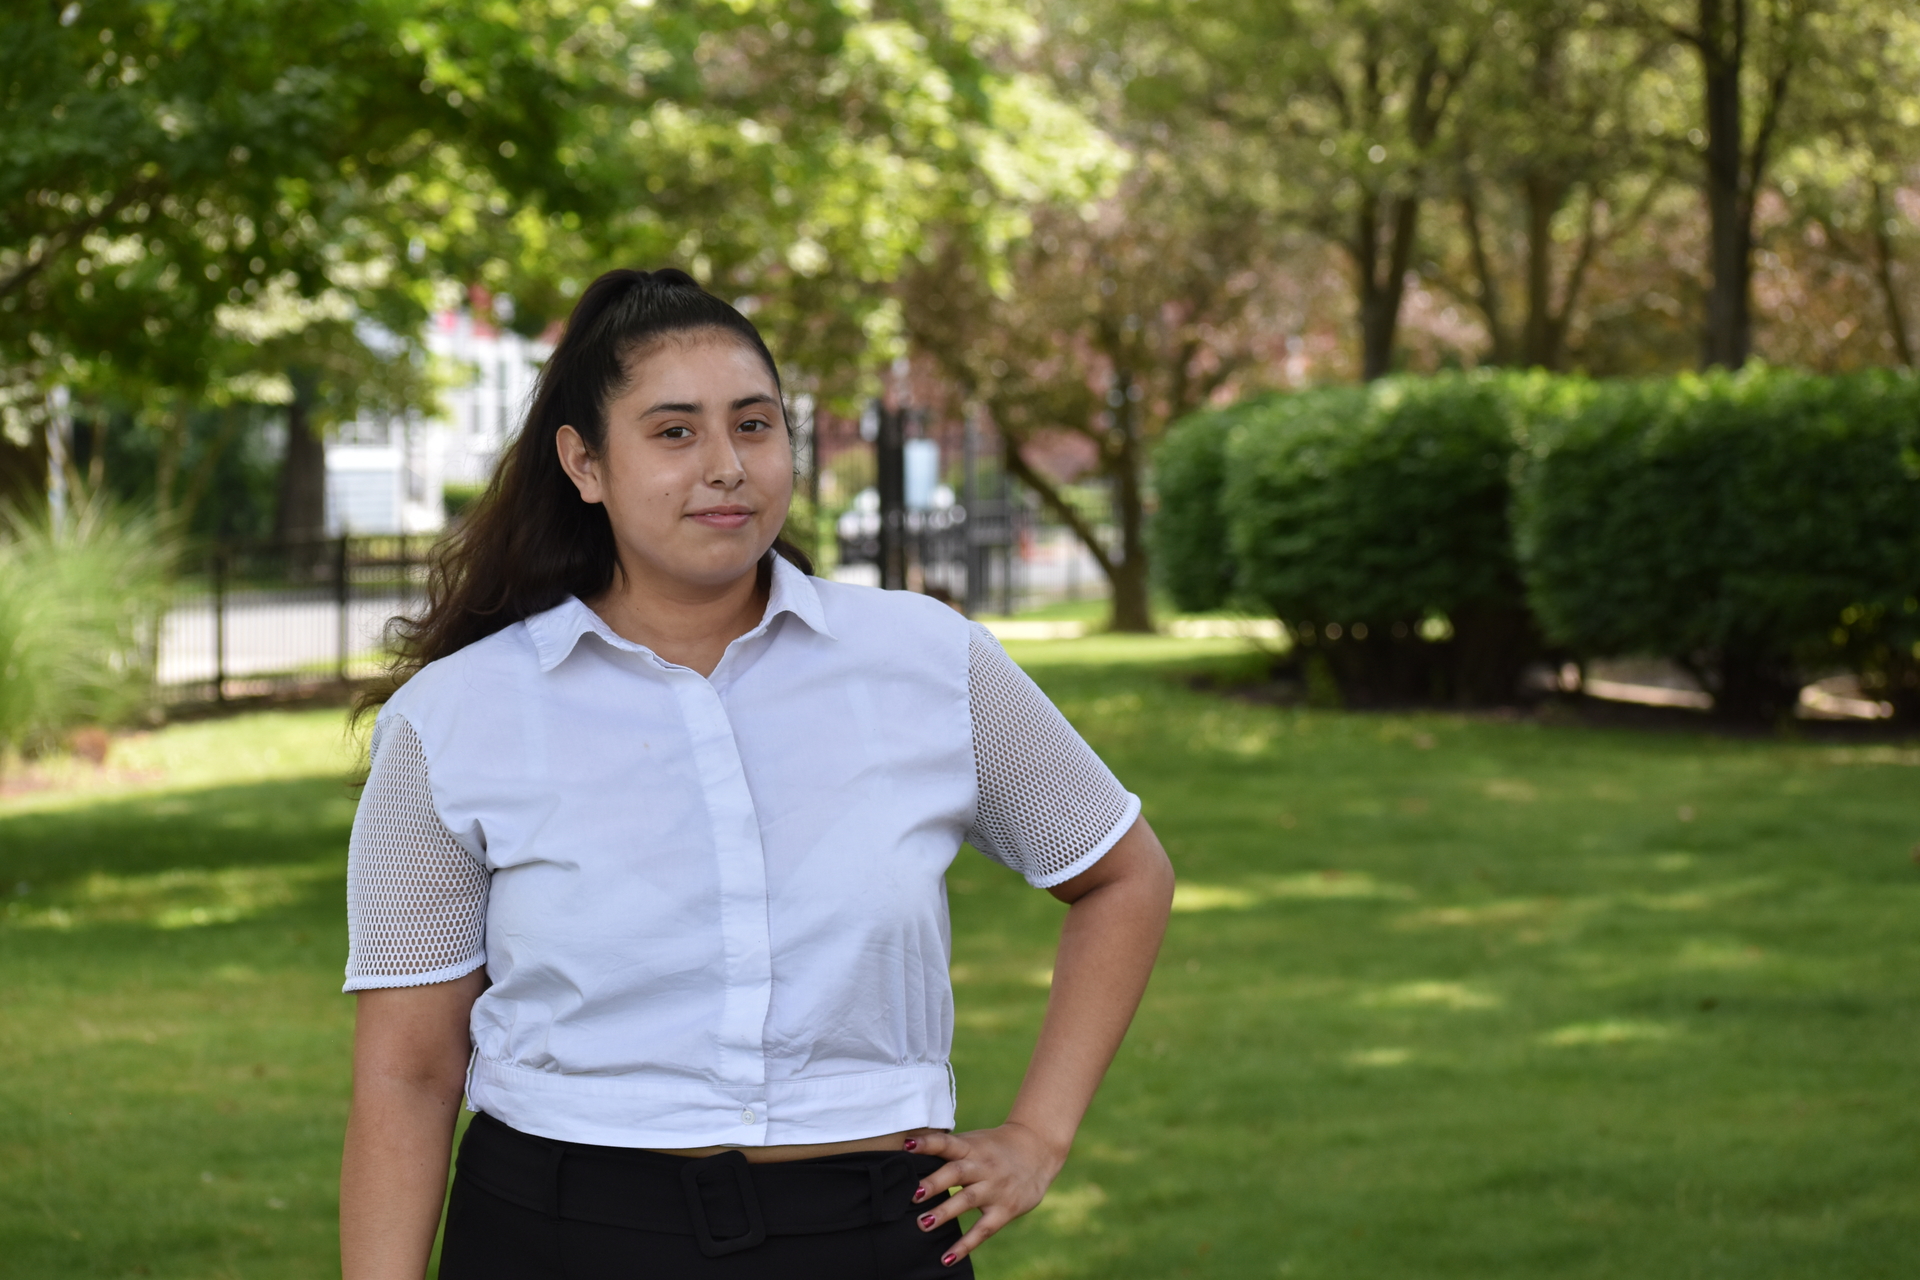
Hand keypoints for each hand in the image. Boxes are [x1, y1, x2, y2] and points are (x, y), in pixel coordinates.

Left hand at [904, 1123, 1067, 1266]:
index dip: (928, 1143)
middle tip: (913, 1195)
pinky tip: (947, 1258)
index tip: (908, 1146)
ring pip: (967, 1200)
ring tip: (922, 1224)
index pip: (947, 1143)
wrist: (1038, 1150)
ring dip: (944, 1212)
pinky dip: (965, 1245)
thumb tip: (909, 1150)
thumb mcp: (975, 1140)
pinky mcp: (1005, 1209)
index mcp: (971, 1147)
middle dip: (934, 1183)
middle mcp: (983, 1166)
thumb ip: (948, 1148)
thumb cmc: (996, 1146)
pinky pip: (983, 1230)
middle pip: (957, 1173)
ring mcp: (995, 1189)